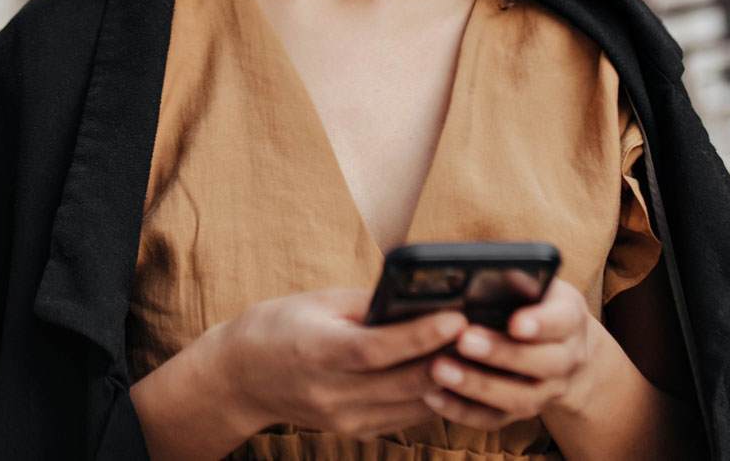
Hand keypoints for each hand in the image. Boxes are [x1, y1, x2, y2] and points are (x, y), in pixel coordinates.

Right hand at [216, 287, 469, 439]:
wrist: (243, 376)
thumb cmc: (281, 326)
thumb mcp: (318, 302)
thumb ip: (369, 305)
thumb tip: (422, 299)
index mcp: (315, 353)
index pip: (375, 350)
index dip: (418, 336)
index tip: (455, 317)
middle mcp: (330, 393)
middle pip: (403, 382)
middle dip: (448, 358)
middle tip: (485, 333)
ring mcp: (345, 419)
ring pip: (413, 404)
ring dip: (449, 380)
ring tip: (479, 352)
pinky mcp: (356, 431)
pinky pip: (406, 416)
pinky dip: (432, 395)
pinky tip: (452, 373)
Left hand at [422, 277, 599, 430]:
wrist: (565, 349)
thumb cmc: (537, 303)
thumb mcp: (538, 282)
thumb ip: (515, 275)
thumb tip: (481, 261)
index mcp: (569, 319)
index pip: (561, 321)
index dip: (540, 324)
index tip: (516, 322)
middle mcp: (565, 360)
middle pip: (541, 363)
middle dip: (501, 354)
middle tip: (464, 340)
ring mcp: (545, 391)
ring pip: (518, 398)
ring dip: (477, 386)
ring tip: (438, 368)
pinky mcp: (520, 412)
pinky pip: (494, 420)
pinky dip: (462, 411)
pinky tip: (431, 395)